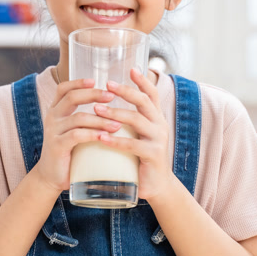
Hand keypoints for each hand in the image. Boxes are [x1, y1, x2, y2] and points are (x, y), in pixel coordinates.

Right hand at [33, 78, 120, 193]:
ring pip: (79, 117)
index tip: (96, 80)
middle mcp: (52, 117)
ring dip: (101, 119)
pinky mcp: (57, 146)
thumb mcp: (74, 130)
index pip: (64, 89)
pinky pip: (76, 135)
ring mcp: (53, 131)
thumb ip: (85, 118)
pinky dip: (93, 134)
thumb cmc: (69, 152)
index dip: (78, 82)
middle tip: (111, 96)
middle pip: (72, 97)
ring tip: (118, 124)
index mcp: (56, 110)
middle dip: (93, 95)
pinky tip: (106, 137)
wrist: (52, 176)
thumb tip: (112, 107)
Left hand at [94, 69, 172, 199]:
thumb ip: (128, 121)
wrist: (155, 186)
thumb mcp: (137, 135)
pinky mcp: (152, 155)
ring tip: (97, 109)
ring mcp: (158, 140)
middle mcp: (160, 125)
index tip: (130, 68)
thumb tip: (105, 103)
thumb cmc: (140, 159)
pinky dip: (116, 140)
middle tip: (106, 85)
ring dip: (115, 113)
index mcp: (156, 118)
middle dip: (125, 91)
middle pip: (143, 102)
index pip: (151, 94)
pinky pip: (133, 144)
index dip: (142, 80)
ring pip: (136, 120)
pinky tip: (101, 137)